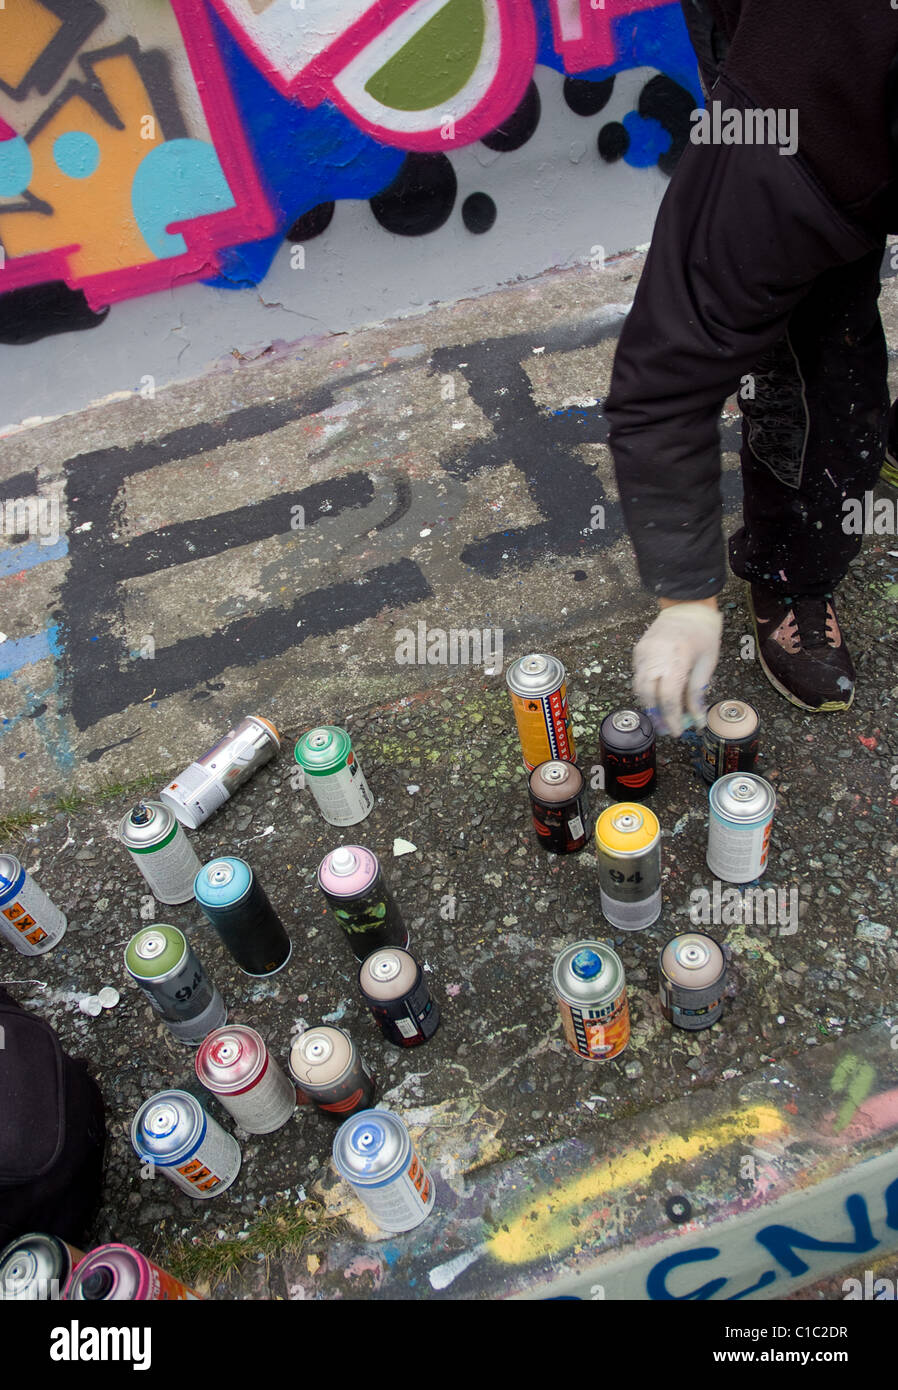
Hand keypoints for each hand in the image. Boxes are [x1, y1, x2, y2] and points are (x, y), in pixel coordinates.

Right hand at [633, 600, 722, 735]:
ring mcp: (642, 653)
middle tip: (666, 728)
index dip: (672, 718)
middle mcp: (655, 657)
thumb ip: (697, 693)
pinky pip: (638, 676)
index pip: (668, 698)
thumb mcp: (707, 665)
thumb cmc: (702, 635)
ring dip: (649, 704)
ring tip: (661, 715)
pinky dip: (646, 689)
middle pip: (648, 695)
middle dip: (657, 715)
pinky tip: (656, 695)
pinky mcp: (637, 652)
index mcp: (676, 659)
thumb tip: (696, 720)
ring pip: (639, 688)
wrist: (687, 607)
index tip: (677, 732)